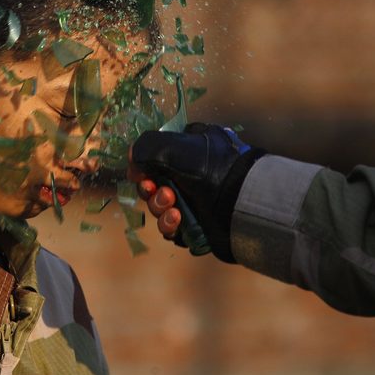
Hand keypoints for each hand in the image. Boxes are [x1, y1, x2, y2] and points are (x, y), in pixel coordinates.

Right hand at [128, 122, 261, 261]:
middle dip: (151, 189)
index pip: (156, 157)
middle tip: (159, 190)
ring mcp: (195, 201)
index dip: (143, 167)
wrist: (241, 203)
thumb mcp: (172, 147)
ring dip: (159, 208)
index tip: (139, 173)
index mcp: (190, 149)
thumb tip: (133, 159)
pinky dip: (170, 225)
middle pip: (154, 185)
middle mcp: (192, 174)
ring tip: (173, 206)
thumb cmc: (210, 168)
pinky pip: (172, 228)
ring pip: (160, 208)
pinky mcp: (197, 225)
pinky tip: (178, 220)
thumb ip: (145, 147)